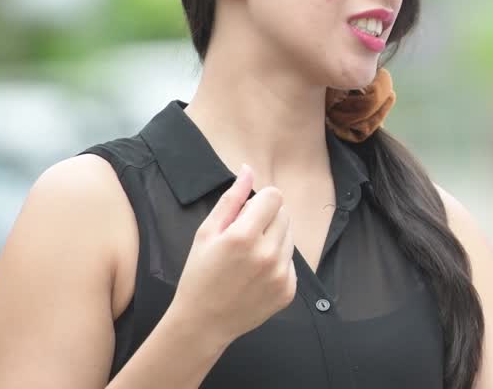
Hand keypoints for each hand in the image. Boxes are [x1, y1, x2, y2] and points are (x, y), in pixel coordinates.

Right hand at [168, 165, 297, 348]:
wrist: (203, 322)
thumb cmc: (200, 274)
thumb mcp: (206, 233)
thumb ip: (231, 199)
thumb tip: (248, 170)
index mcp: (244, 236)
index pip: (274, 197)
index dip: (260, 201)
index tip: (247, 214)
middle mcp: (267, 254)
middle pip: (284, 214)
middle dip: (267, 219)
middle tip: (245, 237)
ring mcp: (281, 274)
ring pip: (290, 237)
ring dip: (274, 239)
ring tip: (250, 257)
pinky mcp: (289, 290)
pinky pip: (292, 262)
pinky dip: (278, 262)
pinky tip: (256, 274)